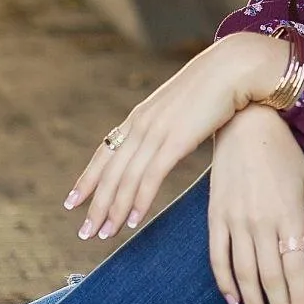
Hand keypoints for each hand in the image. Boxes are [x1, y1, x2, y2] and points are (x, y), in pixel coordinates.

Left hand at [64, 32, 289, 240]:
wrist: (232, 69)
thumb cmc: (212, 90)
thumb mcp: (178, 109)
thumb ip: (165, 126)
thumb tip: (162, 143)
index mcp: (138, 118)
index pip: (104, 154)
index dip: (87, 180)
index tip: (72, 202)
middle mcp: (140, 125)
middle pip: (109, 172)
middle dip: (94, 204)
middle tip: (84, 232)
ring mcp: (156, 132)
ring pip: (125, 179)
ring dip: (112, 210)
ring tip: (103, 234)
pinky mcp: (175, 140)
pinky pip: (150, 177)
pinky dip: (138, 201)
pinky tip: (131, 221)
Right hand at [206, 103, 303, 303]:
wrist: (246, 124)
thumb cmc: (286, 156)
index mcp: (290, 216)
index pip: (296, 270)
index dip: (299, 302)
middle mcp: (262, 222)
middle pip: (270, 279)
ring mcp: (236, 220)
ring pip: (244, 274)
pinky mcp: (215, 216)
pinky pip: (217, 257)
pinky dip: (224, 282)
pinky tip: (233, 301)